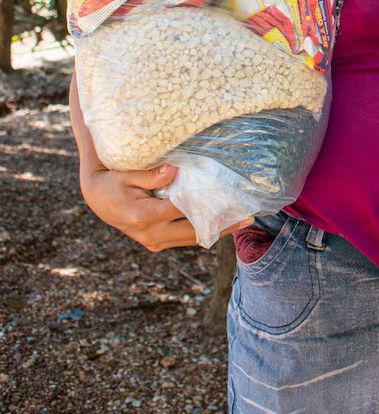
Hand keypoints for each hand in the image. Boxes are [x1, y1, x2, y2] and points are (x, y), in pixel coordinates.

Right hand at [80, 162, 250, 251]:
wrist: (95, 199)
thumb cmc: (113, 182)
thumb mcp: (128, 174)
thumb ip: (153, 175)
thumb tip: (176, 170)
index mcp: (145, 217)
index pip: (185, 211)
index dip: (209, 205)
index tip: (230, 200)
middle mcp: (151, 235)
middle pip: (194, 232)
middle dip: (222, 225)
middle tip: (248, 218)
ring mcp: (154, 242)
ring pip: (192, 239)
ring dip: (216, 232)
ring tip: (242, 222)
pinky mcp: (156, 244)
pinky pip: (184, 239)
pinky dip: (202, 232)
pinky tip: (222, 224)